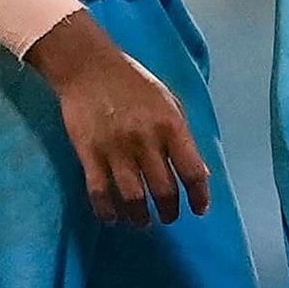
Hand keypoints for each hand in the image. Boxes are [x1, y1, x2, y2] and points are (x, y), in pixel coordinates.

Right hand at [25, 10, 210, 225]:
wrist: (88, 66)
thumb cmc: (134, 83)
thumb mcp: (169, 102)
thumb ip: (183, 137)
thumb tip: (199, 174)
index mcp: (171, 125)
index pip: (193, 171)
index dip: (200, 196)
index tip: (200, 209)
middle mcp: (146, 140)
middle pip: (164, 190)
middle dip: (169, 210)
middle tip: (169, 216)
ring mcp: (116, 148)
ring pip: (133, 197)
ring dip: (140, 217)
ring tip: (143, 221)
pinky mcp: (88, 153)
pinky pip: (99, 192)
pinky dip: (107, 210)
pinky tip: (112, 218)